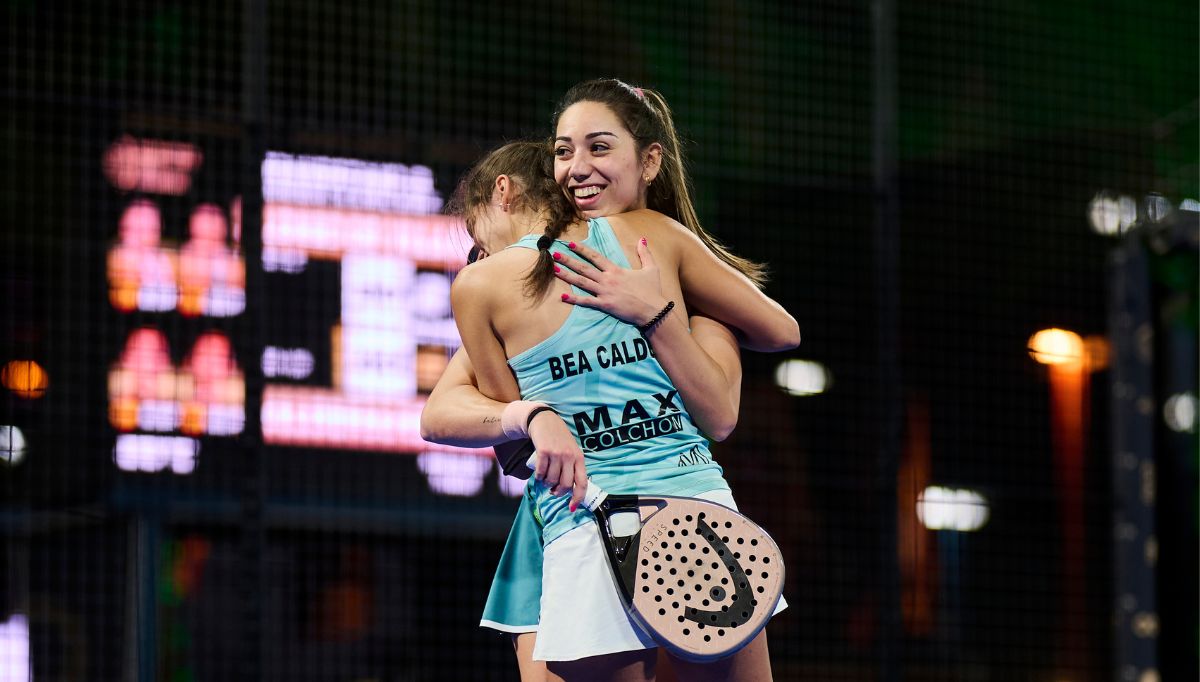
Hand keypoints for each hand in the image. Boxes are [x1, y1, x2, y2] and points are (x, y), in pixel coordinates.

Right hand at [527, 409, 588, 511]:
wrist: (544, 420)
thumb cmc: (559, 438)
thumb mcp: (571, 450)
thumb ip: (572, 467)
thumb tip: (569, 490)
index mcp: (579, 458)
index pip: (582, 483)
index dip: (577, 498)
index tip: (571, 507)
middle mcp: (569, 456)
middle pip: (565, 485)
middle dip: (557, 492)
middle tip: (553, 490)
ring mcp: (557, 454)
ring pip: (551, 480)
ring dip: (546, 483)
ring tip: (545, 478)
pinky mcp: (544, 452)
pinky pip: (541, 473)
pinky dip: (538, 477)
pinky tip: (539, 474)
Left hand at [553, 239, 667, 325]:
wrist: (653, 310)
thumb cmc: (652, 290)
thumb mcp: (651, 269)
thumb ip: (645, 253)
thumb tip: (642, 239)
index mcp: (616, 270)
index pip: (595, 256)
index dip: (582, 250)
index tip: (570, 244)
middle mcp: (607, 279)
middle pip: (584, 268)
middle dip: (568, 260)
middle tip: (554, 254)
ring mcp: (604, 292)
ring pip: (582, 282)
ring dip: (567, 276)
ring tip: (554, 270)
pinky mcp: (605, 305)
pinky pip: (586, 302)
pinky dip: (574, 300)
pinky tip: (563, 297)